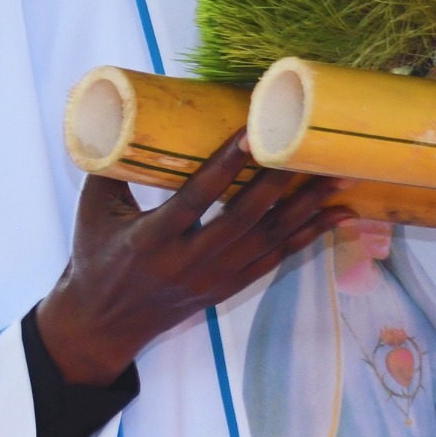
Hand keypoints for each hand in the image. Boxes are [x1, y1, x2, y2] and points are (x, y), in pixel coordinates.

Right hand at [38, 132, 353, 384]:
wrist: (102, 325)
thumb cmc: (96, 257)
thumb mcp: (94, 210)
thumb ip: (115, 164)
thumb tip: (126, 111)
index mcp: (153, 240)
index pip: (197, 198)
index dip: (226, 166)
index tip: (253, 132)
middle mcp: (189, 263)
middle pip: (245, 219)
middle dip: (283, 183)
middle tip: (314, 150)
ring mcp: (213, 279)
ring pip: (269, 241)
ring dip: (308, 209)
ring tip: (341, 179)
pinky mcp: (228, 288)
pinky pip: (276, 260)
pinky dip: (307, 237)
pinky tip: (335, 216)